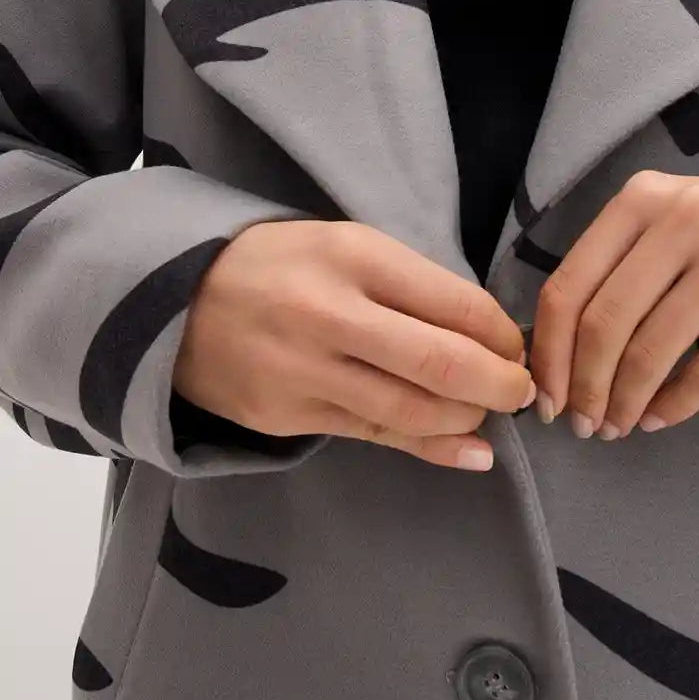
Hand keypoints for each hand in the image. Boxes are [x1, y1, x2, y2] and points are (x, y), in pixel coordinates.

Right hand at [173, 219, 532, 469]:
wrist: (173, 299)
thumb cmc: (280, 267)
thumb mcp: (345, 247)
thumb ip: (412, 286)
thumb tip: (491, 335)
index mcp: (353, 256)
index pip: (456, 304)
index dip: (503, 336)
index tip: (518, 349)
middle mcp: (329, 313)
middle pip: (442, 363)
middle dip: (501, 386)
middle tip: (524, 394)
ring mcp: (304, 370)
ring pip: (412, 410)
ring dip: (468, 419)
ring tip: (488, 415)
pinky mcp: (287, 415)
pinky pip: (376, 435)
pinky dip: (432, 447)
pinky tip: (470, 453)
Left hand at [528, 171, 698, 438]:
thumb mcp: (663, 226)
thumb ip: (610, 270)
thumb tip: (552, 357)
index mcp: (642, 198)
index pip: (569, 287)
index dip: (548, 354)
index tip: (544, 397)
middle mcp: (686, 218)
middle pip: (604, 325)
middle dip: (583, 388)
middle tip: (581, 424)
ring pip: (652, 352)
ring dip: (624, 403)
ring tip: (617, 426)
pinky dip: (673, 406)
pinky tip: (658, 418)